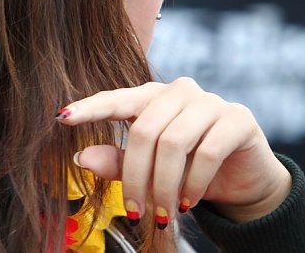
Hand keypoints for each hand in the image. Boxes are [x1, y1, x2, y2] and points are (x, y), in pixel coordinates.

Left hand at [56, 78, 290, 227]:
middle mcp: (180, 91)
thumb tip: (80, 157)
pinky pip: (207, 151)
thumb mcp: (149, 169)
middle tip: (134, 211)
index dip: (90, 108)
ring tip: (162, 213)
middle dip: (135, 177)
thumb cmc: (188, 169)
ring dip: (163, 185)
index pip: (117, 98)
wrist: (243, 180)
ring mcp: (211, 101)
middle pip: (144, 130)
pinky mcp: (238, 118)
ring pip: (173, 142)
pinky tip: (186, 202)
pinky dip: (192, 183)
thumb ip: (117, 161)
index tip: (62, 118)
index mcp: (153, 96)